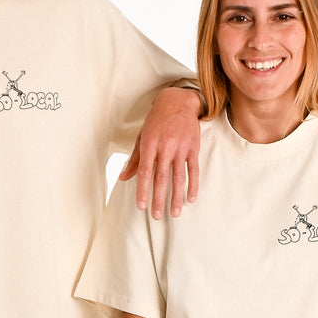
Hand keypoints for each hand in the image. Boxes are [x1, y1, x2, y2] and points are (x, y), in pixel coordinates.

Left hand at [119, 87, 200, 219]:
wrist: (177, 102)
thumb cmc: (156, 120)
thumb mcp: (142, 136)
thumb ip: (135, 158)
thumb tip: (123, 177)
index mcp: (150, 144)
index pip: (144, 172)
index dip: (142, 190)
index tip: (141, 205)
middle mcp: (165, 146)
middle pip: (161, 178)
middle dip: (158, 199)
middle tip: (156, 215)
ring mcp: (180, 148)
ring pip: (178, 177)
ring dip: (176, 196)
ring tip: (174, 213)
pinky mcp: (193, 148)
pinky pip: (193, 170)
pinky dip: (193, 185)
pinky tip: (191, 198)